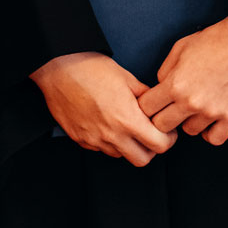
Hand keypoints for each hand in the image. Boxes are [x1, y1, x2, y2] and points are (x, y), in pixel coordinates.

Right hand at [29, 51, 177, 166]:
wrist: (58, 68)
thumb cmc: (91, 68)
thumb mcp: (126, 77)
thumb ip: (144, 96)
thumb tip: (155, 105)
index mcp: (127, 119)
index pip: (159, 145)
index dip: (168, 139)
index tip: (168, 131)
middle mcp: (111, 135)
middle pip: (142, 160)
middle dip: (152, 149)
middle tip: (152, 133)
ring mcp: (94, 140)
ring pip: (121, 155)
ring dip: (129, 145)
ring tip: (127, 124)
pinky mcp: (80, 140)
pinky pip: (101, 148)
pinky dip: (109, 141)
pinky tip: (107, 122)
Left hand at [138, 7, 227, 145]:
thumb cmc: (213, 40)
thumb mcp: (180, 47)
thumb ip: (164, 71)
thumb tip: (159, 88)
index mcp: (176, 84)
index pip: (147, 108)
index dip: (147, 104)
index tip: (154, 102)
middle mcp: (191, 102)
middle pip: (162, 126)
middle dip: (162, 117)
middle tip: (171, 108)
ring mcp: (212, 112)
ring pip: (189, 132)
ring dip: (189, 121)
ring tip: (196, 106)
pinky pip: (214, 139)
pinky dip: (209, 132)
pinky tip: (210, 119)